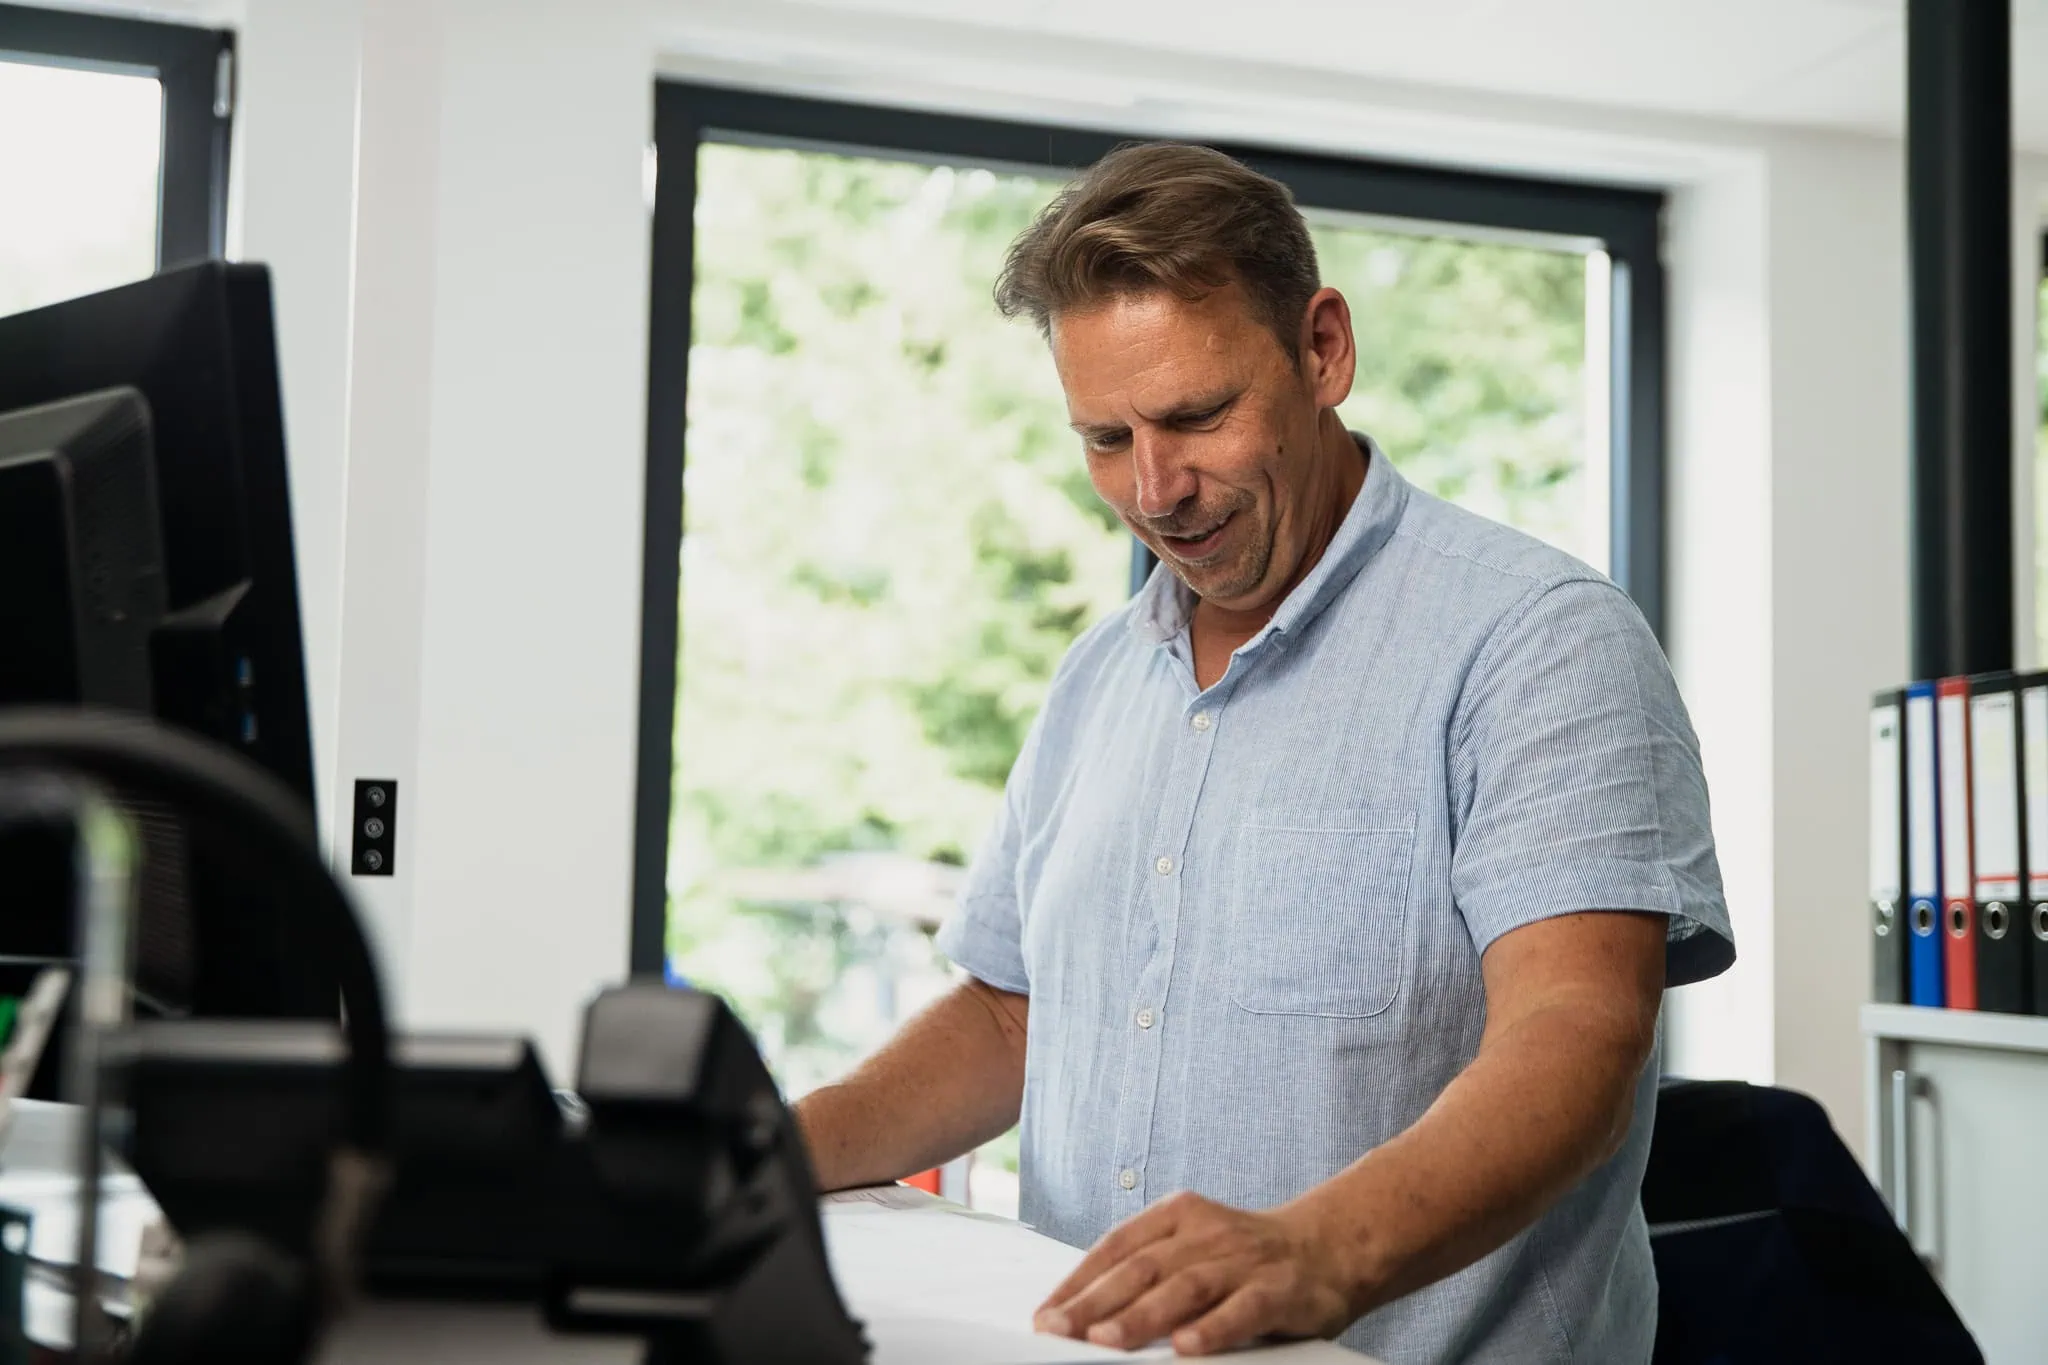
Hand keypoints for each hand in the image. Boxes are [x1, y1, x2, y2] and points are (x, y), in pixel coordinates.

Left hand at [1032, 1192, 1358, 1355]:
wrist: (1328, 1247)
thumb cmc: (1245, 1257)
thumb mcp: (1193, 1249)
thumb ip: (1149, 1271)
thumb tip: (1085, 1310)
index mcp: (1177, 1216)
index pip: (1117, 1247)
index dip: (1079, 1281)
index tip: (1046, 1314)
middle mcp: (1206, 1233)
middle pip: (1142, 1267)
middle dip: (1095, 1302)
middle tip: (1058, 1330)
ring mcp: (1243, 1260)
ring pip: (1185, 1287)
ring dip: (1142, 1315)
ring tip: (1105, 1339)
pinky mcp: (1278, 1290)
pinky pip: (1243, 1309)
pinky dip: (1214, 1327)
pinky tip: (1187, 1346)